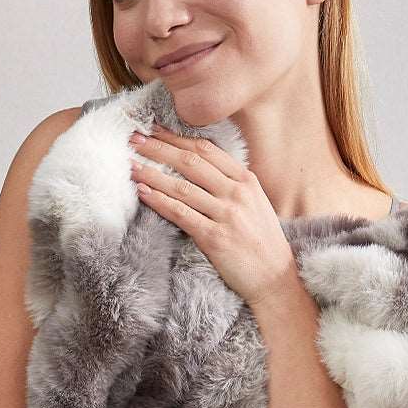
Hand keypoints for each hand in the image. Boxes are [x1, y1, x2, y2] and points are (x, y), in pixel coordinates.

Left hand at [129, 125, 298, 308]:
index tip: (154, 130)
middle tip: (134, 139)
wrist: (275, 277)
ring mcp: (226, 215)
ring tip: (131, 165)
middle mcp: (236, 193)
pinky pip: (181, 214)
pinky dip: (159, 201)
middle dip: (159, 148)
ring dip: (152, 174)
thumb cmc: (262, 241)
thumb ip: (231, 184)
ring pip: (181, 186)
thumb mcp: (255, 203)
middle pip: (190, 162)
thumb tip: (199, 166)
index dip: (177, 137)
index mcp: (246, 180)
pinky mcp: (215, 239)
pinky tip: (143, 193)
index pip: (206, 150)